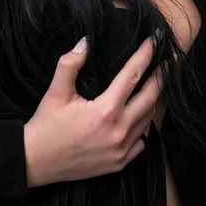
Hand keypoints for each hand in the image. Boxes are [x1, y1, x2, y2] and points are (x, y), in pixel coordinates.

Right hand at [23, 36, 165, 186]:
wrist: (36, 162)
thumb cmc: (46, 126)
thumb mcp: (55, 92)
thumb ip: (70, 64)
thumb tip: (85, 42)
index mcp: (104, 111)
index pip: (132, 76)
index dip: (145, 56)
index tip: (154, 41)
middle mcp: (118, 131)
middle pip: (150, 98)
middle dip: (161, 77)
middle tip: (169, 61)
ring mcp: (121, 150)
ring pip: (148, 120)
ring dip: (154, 100)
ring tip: (158, 84)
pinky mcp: (119, 163)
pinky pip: (141, 141)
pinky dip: (143, 126)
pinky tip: (141, 115)